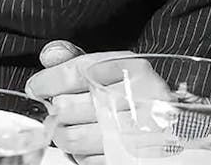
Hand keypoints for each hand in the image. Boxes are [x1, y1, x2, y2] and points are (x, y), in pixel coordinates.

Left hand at [26, 41, 131, 164]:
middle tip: (53, 109)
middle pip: (70, 106)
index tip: (36, 87)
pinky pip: (90, 161)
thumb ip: (76, 59)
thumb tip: (49, 56)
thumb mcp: (112, 66)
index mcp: (131, 69)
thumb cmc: (136, 92)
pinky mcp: (134, 160)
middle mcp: (138, 100)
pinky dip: (80, 154)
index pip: (77, 72)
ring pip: (75, 138)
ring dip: (62, 134)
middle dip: (54, 109)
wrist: (174, 122)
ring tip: (65, 127)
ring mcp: (138, 134)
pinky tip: (85, 143)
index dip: (48, 80)